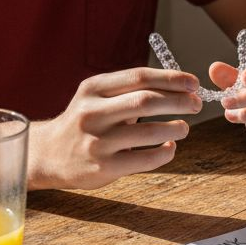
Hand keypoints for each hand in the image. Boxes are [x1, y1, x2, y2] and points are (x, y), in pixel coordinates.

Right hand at [29, 68, 202, 190]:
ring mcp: (97, 141)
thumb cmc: (84, 122)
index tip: (193, 83)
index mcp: (93, 89)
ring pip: (150, 132)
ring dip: (176, 128)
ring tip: (184, 128)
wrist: (49, 154)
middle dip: (179, 101)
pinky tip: (170, 147)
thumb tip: (179, 85)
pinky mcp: (104, 167)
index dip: (172, 79)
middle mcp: (92, 112)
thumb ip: (129, 89)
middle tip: (196, 104)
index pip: (139, 77)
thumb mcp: (96, 97)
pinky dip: (165, 152)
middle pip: (146, 101)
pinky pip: (145, 159)